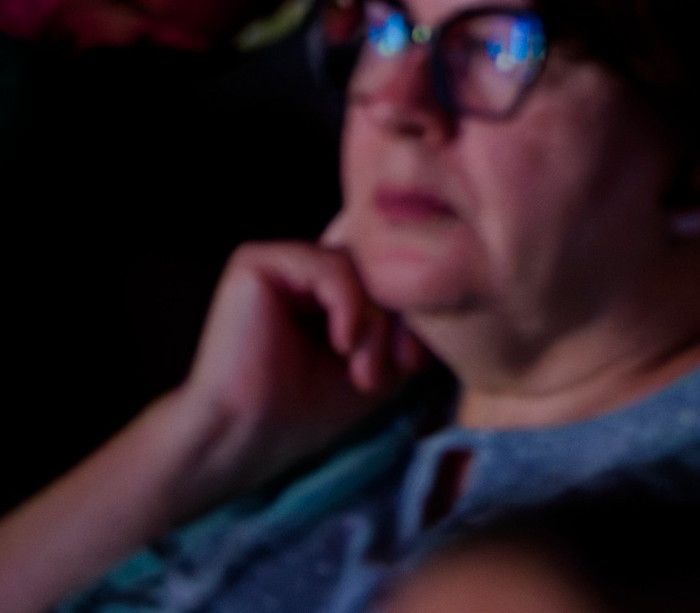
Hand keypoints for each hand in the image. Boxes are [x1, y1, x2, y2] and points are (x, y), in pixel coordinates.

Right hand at [165, 239, 426, 513]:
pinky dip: (350, 306)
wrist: (244, 438)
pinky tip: (343, 344)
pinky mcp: (257, 260)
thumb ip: (410, 324)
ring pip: (363, 268)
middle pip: (383, 267)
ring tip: (365, 372)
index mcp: (334, 289)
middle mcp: (308, 266)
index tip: (418, 365)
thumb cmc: (307, 410)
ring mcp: (284, 260)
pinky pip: (331, 266)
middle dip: (402, 319)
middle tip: (401, 368)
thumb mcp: (382, 361)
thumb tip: (456, 288)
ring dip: (377, 323)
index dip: (417, 311)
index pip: (395, 274)